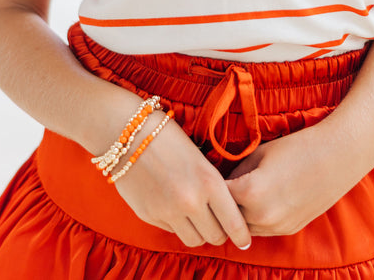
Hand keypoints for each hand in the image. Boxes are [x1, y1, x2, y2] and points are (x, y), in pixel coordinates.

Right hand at [115, 113, 251, 249]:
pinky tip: (174, 205)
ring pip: (194, 241)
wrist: (128, 133)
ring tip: (197, 218)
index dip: (242, 236)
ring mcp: (168, 212)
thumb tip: (224, 210)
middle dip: (220, 232)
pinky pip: (172, 231)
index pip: (234, 223)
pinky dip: (177, 224)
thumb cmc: (168, 136)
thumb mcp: (199, 157)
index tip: (245, 241)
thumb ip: (211, 186)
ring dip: (199, 232)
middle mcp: (191, 201)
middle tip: (219, 223)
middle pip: (215, 237)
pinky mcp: (149, 216)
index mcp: (209, 182)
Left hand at [226, 118, 373, 236]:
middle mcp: (262, 216)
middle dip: (224, 203)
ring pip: (245, 227)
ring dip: (240, 214)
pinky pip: (263, 229)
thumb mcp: (259, 153)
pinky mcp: (290, 229)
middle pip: (228, 216)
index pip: (217, 197)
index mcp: (250, 193)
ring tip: (244, 192)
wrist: (337, 157)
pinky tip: (263, 198)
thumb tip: (223, 183)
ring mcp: (277, 227)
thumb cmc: (296, 148)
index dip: (213, 185)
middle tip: (224, 187)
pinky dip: (257, 218)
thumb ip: (237, 172)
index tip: (210, 177)